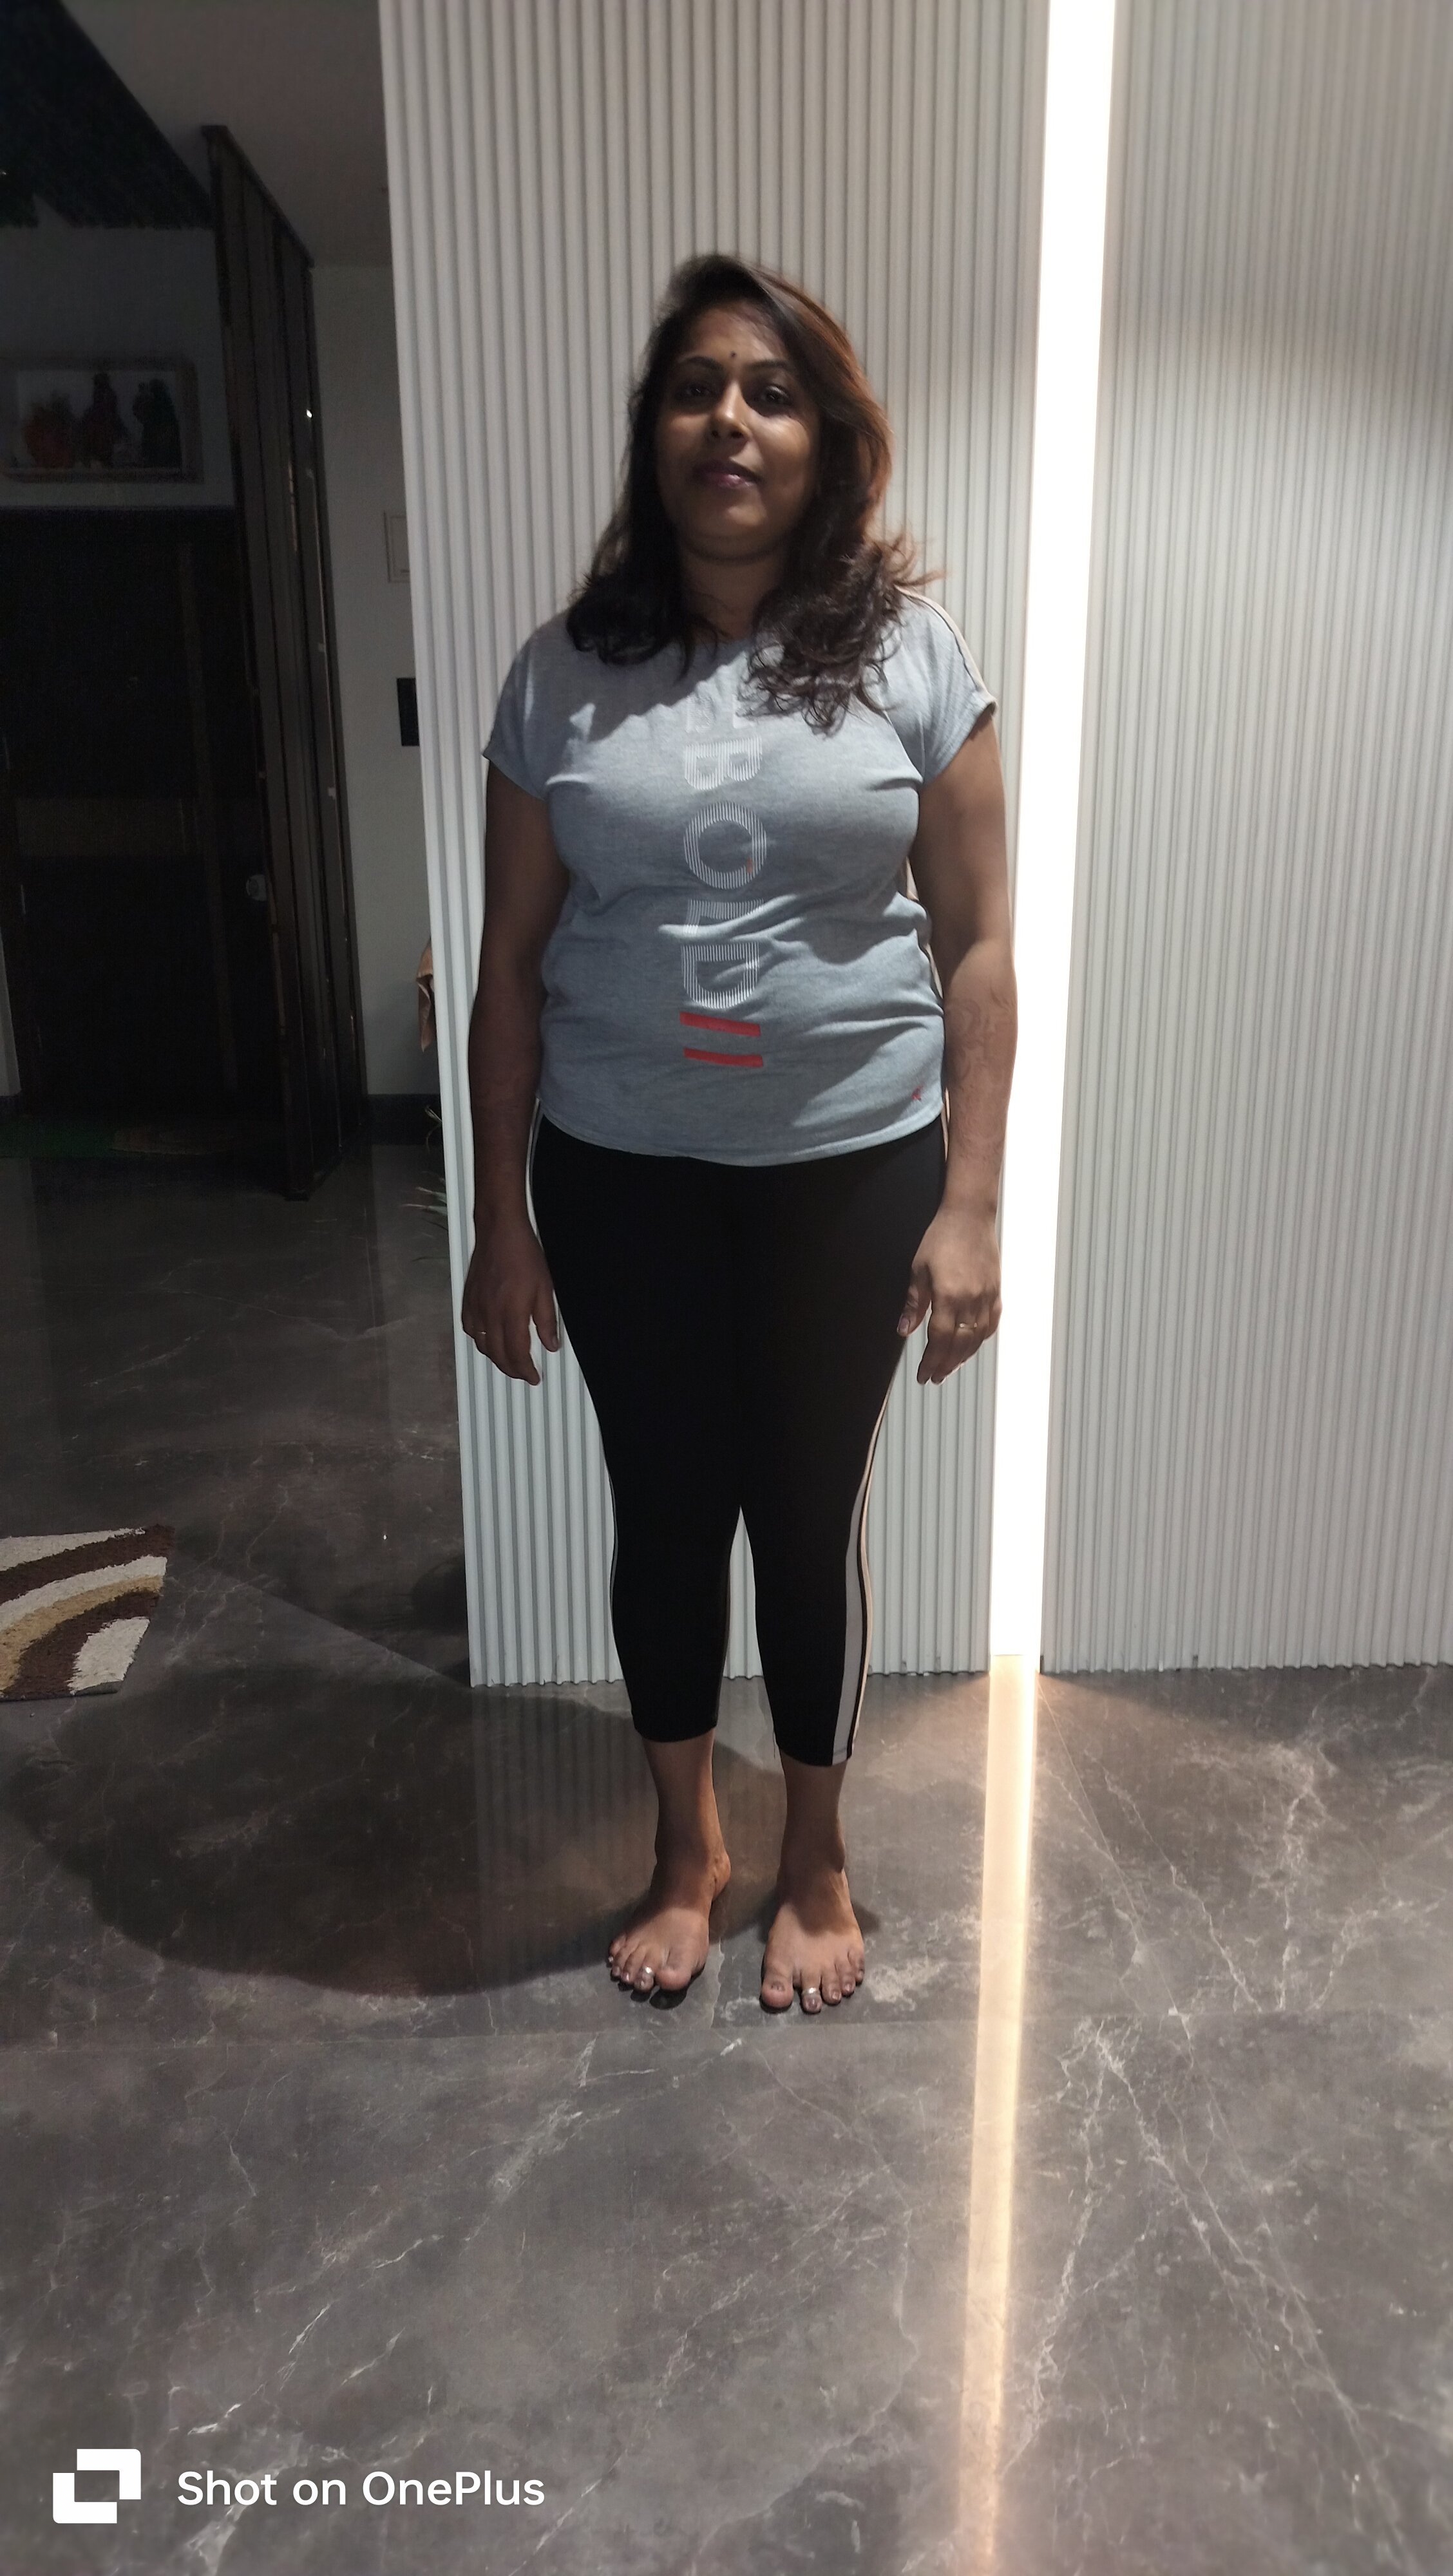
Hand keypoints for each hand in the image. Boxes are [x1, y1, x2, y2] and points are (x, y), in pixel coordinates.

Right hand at [461, 1215, 559, 1384]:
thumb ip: (546, 1320)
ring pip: (482, 1345)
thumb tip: (551, 1345)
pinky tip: (487, 1341)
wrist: (500, 1232)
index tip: (534, 1377)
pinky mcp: (468, 1300)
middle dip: (512, 1370)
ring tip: (508, 1361)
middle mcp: (490, 1315)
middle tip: (523, 1373)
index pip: (517, 1354)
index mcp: (512, 1314)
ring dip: (495, 1358)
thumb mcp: (545, 1288)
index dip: (526, 1371)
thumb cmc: (524, 1256)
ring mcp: (476, 1308)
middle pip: (498, 1355)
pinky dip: (479, 1341)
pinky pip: (469, 1329)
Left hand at [896, 1204, 1001, 1384]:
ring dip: (963, 1356)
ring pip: (977, 1338)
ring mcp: (987, 1297)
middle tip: (935, 1377)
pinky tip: (972, 1345)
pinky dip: (981, 1338)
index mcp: (949, 1296)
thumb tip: (904, 1330)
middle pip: (960, 1344)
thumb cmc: (942, 1237)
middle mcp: (971, 1300)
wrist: (970, 1215)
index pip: (940, 1340)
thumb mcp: (918, 1270)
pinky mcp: (996, 1291)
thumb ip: (914, 1304)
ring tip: (950, 1366)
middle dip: (946, 1364)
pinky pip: (991, 1323)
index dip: (931, 1361)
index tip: (923, 1374)